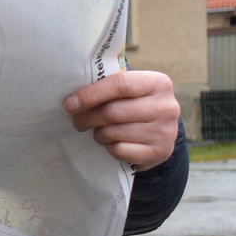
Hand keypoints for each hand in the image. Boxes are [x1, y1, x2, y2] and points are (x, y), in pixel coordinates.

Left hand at [64, 70, 179, 169]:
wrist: (159, 133)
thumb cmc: (134, 106)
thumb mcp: (129, 91)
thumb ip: (108, 87)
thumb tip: (73, 99)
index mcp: (158, 83)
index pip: (120, 84)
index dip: (90, 94)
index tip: (69, 104)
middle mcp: (166, 106)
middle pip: (113, 111)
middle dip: (87, 118)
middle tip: (77, 121)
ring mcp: (165, 131)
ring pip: (114, 132)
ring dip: (98, 134)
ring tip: (98, 131)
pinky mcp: (159, 152)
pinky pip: (120, 150)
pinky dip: (109, 148)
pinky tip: (112, 143)